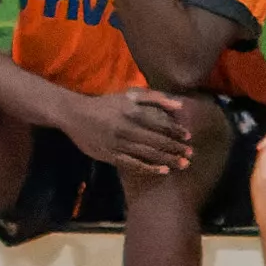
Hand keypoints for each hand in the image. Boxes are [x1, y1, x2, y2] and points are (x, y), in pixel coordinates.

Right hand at [74, 83, 200, 177]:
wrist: (75, 115)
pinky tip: (162, 171)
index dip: (176, 131)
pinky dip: (149, 168)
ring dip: (167, 159)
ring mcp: (119, 144)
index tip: (188, 137)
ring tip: (183, 164)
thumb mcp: (129, 95)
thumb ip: (154, 98)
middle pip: (157, 141)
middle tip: (190, 154)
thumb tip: (179, 106)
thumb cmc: (105, 104)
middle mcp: (128, 129)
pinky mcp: (110, 156)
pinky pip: (133, 164)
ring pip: (148, 154)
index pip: (160, 124)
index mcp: (133, 112)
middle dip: (175, 148)